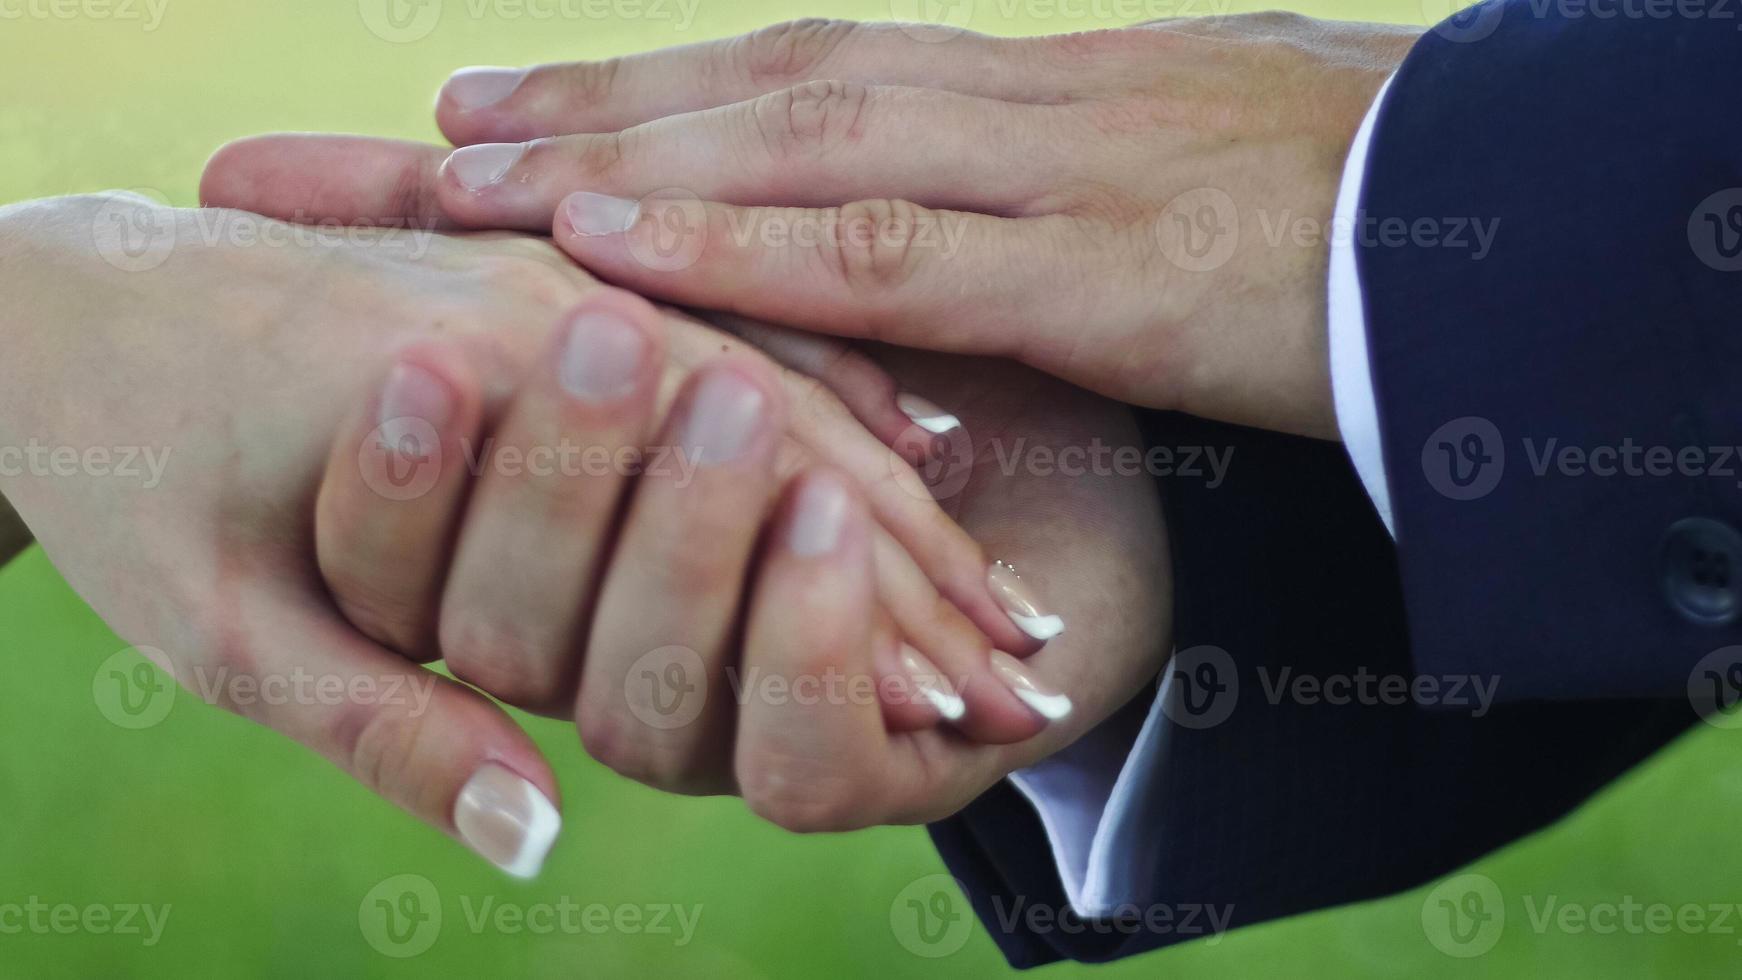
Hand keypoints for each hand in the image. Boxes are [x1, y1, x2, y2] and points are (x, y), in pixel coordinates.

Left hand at [0, 193, 1040, 872]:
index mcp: (508, 426)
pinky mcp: (573, 278)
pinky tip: (920, 450)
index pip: (726, 544)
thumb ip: (394, 725)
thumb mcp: (238, 630)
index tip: (963, 723)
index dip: (848, 642)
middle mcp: (569, 337)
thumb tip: (544, 849)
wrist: (69, 298)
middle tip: (1027, 665)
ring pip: (787, 383)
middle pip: (792, 454)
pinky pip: (742, 321)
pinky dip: (841, 396)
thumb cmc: (138, 473)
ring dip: (900, 498)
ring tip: (1004, 592)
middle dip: (909, 571)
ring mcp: (580, 291)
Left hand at [202, 15, 1417, 437]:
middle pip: (751, 91)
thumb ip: (1035, 212)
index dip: (644, 94)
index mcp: (1020, 101)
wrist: (1501, 230)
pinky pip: (886, 254)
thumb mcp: (1155, 199)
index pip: (795, 78)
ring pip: (787, 146)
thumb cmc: (1334, 226)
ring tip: (460, 178)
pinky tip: (612, 246)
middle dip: (579, 111)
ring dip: (616, 156)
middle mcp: (1007, 110)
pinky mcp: (1097, 270)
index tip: (512, 112)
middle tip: (419, 133)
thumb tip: (944, 241)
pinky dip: (738, 245)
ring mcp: (1046, 176)